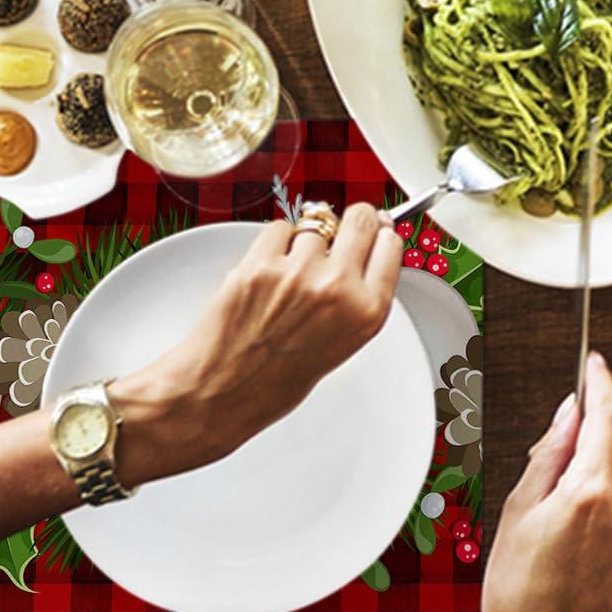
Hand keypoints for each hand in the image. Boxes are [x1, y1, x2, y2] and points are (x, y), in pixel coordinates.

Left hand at [121, 207, 401, 474]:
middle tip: (337, 229)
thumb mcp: (340, 344)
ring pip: (313, 225)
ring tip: (287, 278)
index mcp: (366, 313)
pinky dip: (273, 244)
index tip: (373, 227)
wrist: (222, 392)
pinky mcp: (260, 263)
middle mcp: (337, 289)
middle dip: (350, 220)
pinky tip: (266, 274)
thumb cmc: (276, 379)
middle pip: (359, 219)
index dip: (378, 232)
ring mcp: (298, 273)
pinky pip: (278, 229)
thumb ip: (356, 297)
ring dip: (303, 242)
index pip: (389, 244)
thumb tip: (363, 253)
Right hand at [480, 354, 611, 611]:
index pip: (606, 416)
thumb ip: (553, 449)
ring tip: (574, 512)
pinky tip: (593, 533)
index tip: (596, 364)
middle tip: (561, 466)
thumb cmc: (518, 582)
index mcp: (589, 491)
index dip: (601, 382)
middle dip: (595, 441)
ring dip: (610, 476)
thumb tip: (573, 408)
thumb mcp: (521, 503)